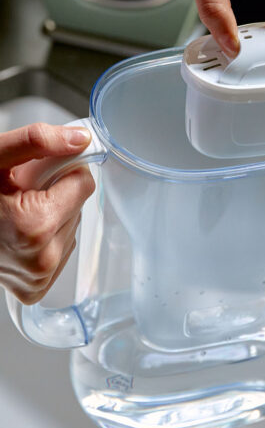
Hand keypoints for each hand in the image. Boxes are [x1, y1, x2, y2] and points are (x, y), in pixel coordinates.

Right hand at [0, 123, 93, 303]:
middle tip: (21, 192)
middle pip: (78, 206)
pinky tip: (18, 231)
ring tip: (16, 211)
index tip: (42, 170)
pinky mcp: (35, 288)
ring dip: (51, 215)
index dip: (62, 170)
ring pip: (70, 228)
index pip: (84, 183)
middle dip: (55, 193)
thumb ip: (37, 142)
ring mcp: (38, 278)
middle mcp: (41, 259)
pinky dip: (45, 238)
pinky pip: (59, 250)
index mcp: (35, 226)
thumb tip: (79, 139)